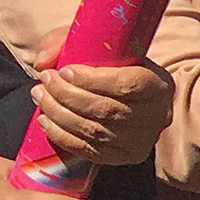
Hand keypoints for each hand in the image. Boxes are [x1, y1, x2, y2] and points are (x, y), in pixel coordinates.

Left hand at [25, 49, 169, 172]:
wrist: (119, 92)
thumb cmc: (106, 63)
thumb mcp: (89, 43)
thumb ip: (62, 43)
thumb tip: (43, 62)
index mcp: (159, 84)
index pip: (128, 85)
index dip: (93, 80)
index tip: (64, 71)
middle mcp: (158, 115)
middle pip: (108, 110)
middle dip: (67, 96)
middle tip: (44, 81)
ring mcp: (144, 140)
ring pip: (96, 132)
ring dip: (60, 114)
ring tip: (40, 97)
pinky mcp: (127, 156)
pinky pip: (92, 152)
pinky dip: (63, 137)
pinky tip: (46, 121)